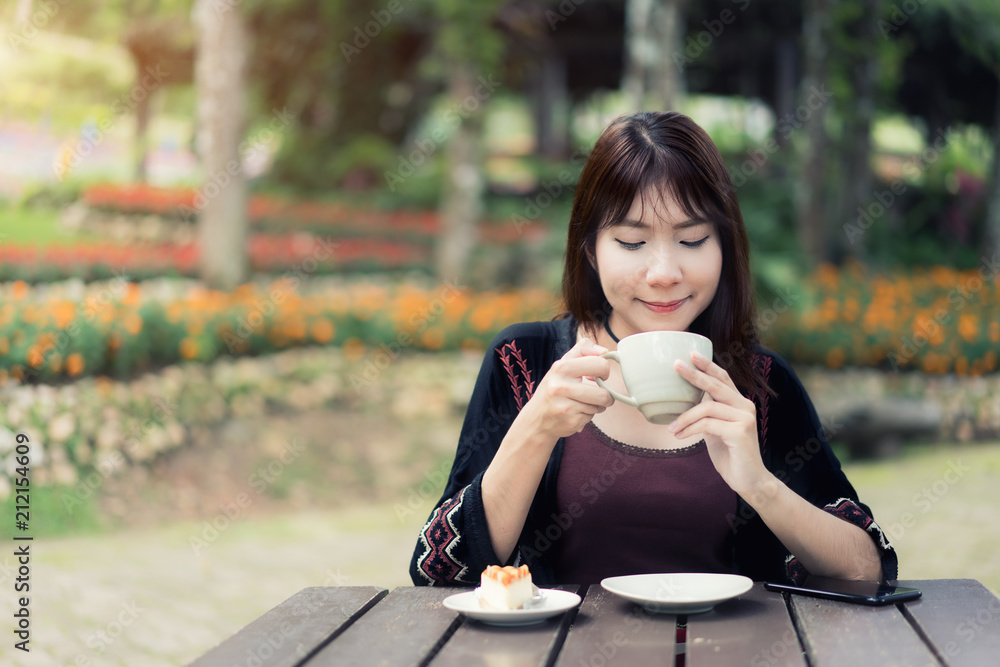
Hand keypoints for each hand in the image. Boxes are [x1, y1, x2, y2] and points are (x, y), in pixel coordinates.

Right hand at [520, 337, 613, 440]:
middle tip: (599, 394)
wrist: (536, 420)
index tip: (598, 375)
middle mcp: (561, 386)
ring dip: (597, 406)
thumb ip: (582, 351)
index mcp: (561, 367)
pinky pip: (592, 417)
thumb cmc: (553, 389)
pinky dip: (587, 416)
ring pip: (599, 406)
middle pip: (604, 393)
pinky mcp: (570, 421)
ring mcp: (565, 406)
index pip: (600, 364)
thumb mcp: (561, 365)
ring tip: (584, 404)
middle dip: (606, 395)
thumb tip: (604, 350)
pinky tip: (575, 413)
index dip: (604, 371)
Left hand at [668, 351, 772, 497]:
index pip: (723, 378)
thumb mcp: (714, 429)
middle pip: (716, 385)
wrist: (748, 480)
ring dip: (685, 418)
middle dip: (694, 374)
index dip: (708, 365)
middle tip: (676, 365)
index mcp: (739, 403)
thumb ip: (707, 413)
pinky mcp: (739, 432)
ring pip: (707, 408)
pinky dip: (690, 429)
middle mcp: (745, 406)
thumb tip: (685, 400)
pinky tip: (680, 436)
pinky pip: (707, 424)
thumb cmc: (730, 454)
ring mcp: (744, 418)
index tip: (691, 354)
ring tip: (672, 428)